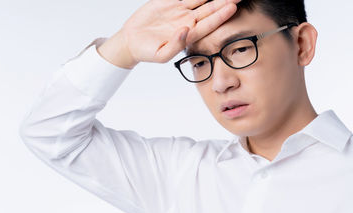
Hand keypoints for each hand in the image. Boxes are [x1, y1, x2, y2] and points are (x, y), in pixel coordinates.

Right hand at [98, 0, 240, 68]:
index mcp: (189, 35)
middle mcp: (188, 21)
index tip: (233, 8)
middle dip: (224, 1)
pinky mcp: (170, 2)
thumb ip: (175, 45)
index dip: (221, 16)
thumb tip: (185, 30)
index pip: (209, 24)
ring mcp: (180, 10)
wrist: (131, 41)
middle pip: (210, 9)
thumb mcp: (161, 55)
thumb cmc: (146, 51)